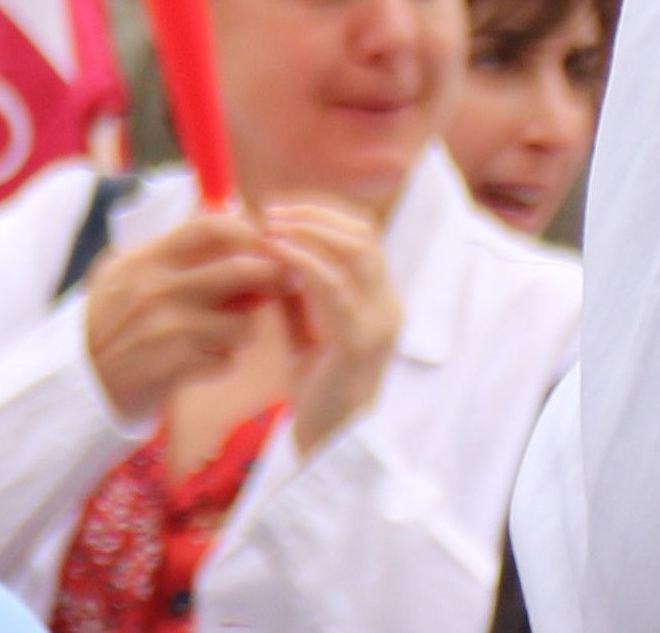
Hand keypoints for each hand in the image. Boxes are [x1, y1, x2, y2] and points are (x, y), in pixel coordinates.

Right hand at [78, 208, 284, 422]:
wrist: (75, 386)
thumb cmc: (113, 326)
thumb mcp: (132, 277)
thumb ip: (180, 255)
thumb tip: (241, 221)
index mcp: (146, 259)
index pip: (210, 226)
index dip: (248, 230)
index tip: (265, 243)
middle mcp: (155, 289)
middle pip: (238, 270)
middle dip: (270, 276)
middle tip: (285, 282)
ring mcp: (164, 329)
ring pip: (240, 322)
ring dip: (242, 330)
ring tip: (224, 335)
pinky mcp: (170, 367)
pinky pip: (225, 359)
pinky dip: (223, 362)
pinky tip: (205, 362)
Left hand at [257, 200, 404, 459]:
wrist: (330, 449)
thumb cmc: (318, 393)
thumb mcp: (307, 333)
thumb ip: (298, 295)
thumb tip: (273, 252)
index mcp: (382, 301)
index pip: (363, 236)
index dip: (323, 215)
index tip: (281, 209)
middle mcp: (390, 306)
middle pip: (363, 235)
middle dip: (315, 214)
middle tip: (270, 210)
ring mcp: (380, 322)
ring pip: (355, 251)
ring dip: (309, 229)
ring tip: (270, 225)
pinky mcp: (359, 342)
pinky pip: (334, 286)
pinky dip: (304, 260)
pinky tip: (276, 253)